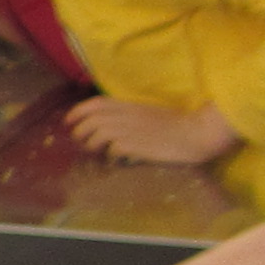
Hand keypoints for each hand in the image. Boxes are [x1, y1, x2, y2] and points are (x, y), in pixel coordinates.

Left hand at [66, 98, 238, 167]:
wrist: (196, 132)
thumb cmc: (177, 124)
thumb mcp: (148, 113)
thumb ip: (129, 116)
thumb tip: (110, 124)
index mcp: (129, 105)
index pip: (95, 103)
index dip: (77, 111)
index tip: (68, 121)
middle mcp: (125, 115)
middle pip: (90, 120)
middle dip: (79, 132)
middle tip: (82, 142)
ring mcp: (129, 130)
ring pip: (96, 135)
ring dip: (92, 145)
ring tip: (99, 152)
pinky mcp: (135, 145)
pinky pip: (112, 151)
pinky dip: (111, 158)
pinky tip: (119, 161)